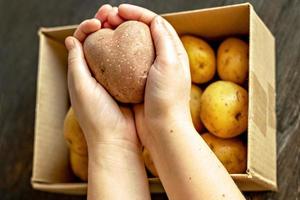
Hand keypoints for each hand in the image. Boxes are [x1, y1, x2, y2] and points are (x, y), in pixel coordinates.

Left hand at [65, 8, 138, 151]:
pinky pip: (129, 61)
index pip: (81, 42)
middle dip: (103, 24)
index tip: (99, 22)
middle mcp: (96, 73)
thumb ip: (76, 63)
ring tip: (124, 20)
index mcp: (82, 73)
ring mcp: (114, 77)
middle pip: (98, 42)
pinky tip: (138, 40)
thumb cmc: (97, 117)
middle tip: (111, 12)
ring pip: (115, 49)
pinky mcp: (128, 83)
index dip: (87, 27)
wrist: (117, 140)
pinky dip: (131, 49)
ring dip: (118, 33)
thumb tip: (72, 39)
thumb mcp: (82, 87)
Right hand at [97, 4, 191, 147]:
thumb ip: (164, 39)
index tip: (120, 9)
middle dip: (125, 21)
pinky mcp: (138, 82)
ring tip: (103, 30)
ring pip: (131, 46)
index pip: (156, 23)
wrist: (162, 128)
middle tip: (108, 17)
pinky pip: (124, 63)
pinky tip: (104, 52)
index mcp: (173, 52)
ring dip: (117, 35)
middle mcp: (162, 59)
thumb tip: (154, 19)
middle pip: (142, 32)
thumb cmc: (168, 98)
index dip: (138, 12)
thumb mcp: (169, 64)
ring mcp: (149, 71)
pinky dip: (114, 54)